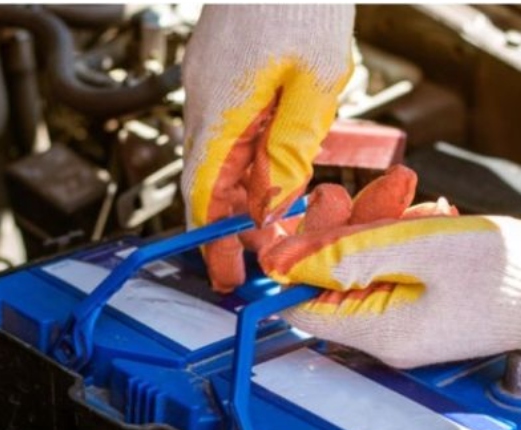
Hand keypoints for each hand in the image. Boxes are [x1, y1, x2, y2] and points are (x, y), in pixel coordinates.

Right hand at [181, 5, 354, 291]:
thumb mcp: (317, 83)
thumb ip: (294, 147)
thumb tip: (277, 200)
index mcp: (222, 106)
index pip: (204, 190)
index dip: (214, 236)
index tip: (226, 270)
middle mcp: (202, 97)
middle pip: (207, 178)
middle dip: (230, 221)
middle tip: (256, 257)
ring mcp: (207, 80)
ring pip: (218, 153)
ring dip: (244, 188)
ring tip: (277, 215)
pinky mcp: (219, 69)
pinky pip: (227, 125)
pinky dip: (248, 153)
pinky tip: (278, 163)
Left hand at [259, 166, 520, 367]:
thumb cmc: (514, 273)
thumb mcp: (421, 247)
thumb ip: (349, 254)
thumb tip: (288, 260)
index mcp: (381, 331)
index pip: (302, 305)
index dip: (287, 262)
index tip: (281, 221)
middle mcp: (390, 335)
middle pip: (333, 281)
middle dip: (336, 229)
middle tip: (344, 190)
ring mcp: (413, 320)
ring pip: (368, 265)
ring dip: (377, 223)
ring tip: (404, 191)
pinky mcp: (434, 304)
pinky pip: (401, 266)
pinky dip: (406, 234)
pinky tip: (430, 212)